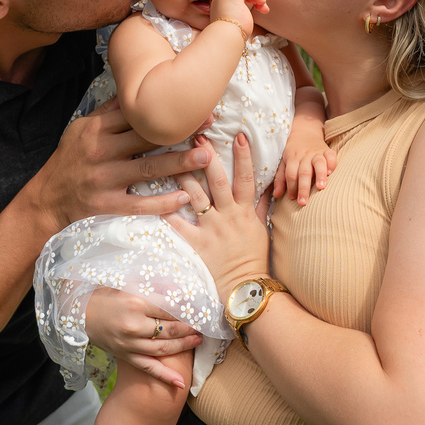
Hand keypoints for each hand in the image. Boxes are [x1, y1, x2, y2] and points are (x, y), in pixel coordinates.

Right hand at [31, 99, 211, 228]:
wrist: (46, 199)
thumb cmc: (69, 161)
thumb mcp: (81, 130)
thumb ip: (108, 113)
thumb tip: (134, 90)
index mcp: (97, 129)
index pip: (135, 114)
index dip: (165, 108)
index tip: (192, 102)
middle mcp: (101, 151)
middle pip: (146, 138)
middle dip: (179, 131)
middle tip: (208, 125)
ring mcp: (104, 179)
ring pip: (147, 169)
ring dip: (178, 163)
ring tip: (205, 158)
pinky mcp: (106, 204)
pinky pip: (138, 204)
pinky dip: (161, 203)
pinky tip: (182, 198)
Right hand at [85, 288, 202, 388]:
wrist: (80, 314)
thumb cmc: (105, 295)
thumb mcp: (128, 284)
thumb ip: (153, 287)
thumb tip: (178, 288)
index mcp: (136, 303)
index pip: (170, 309)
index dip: (187, 311)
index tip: (199, 310)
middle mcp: (134, 325)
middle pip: (169, 330)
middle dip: (189, 328)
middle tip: (203, 327)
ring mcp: (129, 344)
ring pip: (163, 349)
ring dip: (183, 346)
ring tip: (197, 341)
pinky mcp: (125, 356)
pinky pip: (148, 367)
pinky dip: (165, 376)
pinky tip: (180, 382)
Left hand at [167, 133, 270, 299]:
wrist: (247, 289)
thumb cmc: (256, 259)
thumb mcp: (262, 228)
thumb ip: (263, 205)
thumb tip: (270, 184)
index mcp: (245, 211)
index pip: (246, 178)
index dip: (244, 156)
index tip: (239, 135)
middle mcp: (228, 216)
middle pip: (217, 180)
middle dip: (208, 157)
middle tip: (196, 137)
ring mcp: (212, 229)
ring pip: (196, 196)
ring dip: (184, 175)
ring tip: (171, 157)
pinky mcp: (197, 243)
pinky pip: (179, 224)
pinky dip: (167, 211)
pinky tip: (154, 196)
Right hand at [209, 0, 267, 34]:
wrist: (227, 37)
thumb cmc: (233, 35)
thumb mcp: (238, 24)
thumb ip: (240, 18)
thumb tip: (245, 19)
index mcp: (220, 8)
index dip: (250, 2)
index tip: (260, 11)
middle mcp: (220, 0)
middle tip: (264, 9)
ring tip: (264, 8)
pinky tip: (261, 3)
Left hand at [274, 125, 335, 205]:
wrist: (304, 131)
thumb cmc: (293, 151)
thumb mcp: (283, 162)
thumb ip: (280, 178)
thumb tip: (276, 195)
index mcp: (292, 158)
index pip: (291, 174)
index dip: (291, 187)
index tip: (293, 198)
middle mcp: (304, 155)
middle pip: (303, 172)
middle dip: (303, 187)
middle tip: (303, 202)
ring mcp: (316, 152)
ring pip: (318, 163)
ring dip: (319, 175)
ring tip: (321, 187)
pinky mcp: (327, 150)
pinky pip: (331, 155)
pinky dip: (332, 163)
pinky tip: (331, 172)